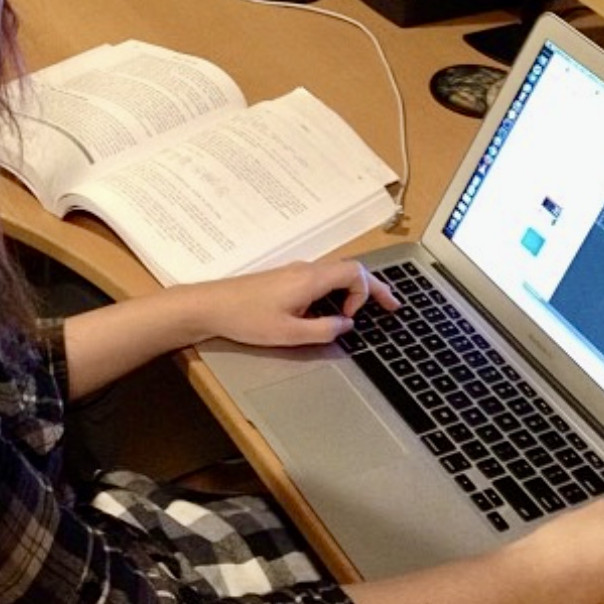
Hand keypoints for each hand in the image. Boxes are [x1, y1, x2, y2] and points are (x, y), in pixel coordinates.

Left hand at [195, 259, 399, 349]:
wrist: (211, 305)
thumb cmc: (247, 319)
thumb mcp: (289, 334)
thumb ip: (323, 330)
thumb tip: (346, 325)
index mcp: (311, 279)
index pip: (355, 273)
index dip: (366, 293)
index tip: (352, 319)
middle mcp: (306, 270)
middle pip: (350, 270)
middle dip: (373, 288)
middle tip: (392, 305)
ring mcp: (295, 272)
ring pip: (335, 274)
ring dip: (353, 291)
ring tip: (364, 310)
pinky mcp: (285, 279)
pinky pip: (321, 280)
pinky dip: (336, 292)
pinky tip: (333, 309)